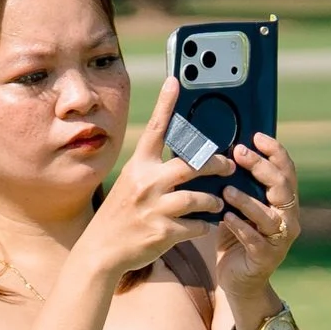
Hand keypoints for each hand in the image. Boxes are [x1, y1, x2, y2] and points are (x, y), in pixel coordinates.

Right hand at [81, 76, 230, 279]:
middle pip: (192, 164)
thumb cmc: (122, 214)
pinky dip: (204, 226)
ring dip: (214, 201)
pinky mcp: (162, 232)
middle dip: (217, 164)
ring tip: (218, 203)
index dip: (166, 103)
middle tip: (229, 166)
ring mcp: (154, 208)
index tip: (175, 80)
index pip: (156, 129)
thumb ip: (154, 169)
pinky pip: (195, 225)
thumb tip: (183, 157)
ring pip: (198, 198)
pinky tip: (205, 226)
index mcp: (139, 166)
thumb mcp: (131, 183)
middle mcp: (146, 183)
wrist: (101, 250)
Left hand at [213, 132, 301, 323]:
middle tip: (238, 153)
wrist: (237, 279)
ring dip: (248, 200)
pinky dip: (241, 227)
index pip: (286, 169)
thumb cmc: (236, 236)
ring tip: (227, 189)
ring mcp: (280, 239)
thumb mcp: (238, 206)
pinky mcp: (267, 257)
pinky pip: (255, 239)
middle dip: (260, 167)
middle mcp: (288, 217)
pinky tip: (225, 218)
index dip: (275, 151)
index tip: (257, 136)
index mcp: (284, 200)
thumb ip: (238, 183)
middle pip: (281, 186)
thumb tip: (218, 151)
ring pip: (268, 214)